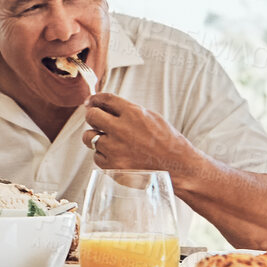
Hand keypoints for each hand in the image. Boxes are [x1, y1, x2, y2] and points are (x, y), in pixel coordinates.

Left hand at [80, 93, 200, 177]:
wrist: (177, 167)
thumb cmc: (167, 142)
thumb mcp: (151, 117)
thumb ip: (128, 111)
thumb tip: (106, 106)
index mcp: (133, 113)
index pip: (105, 99)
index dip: (95, 99)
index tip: (91, 102)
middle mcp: (122, 130)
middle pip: (91, 116)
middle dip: (93, 116)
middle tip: (97, 120)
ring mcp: (115, 149)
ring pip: (89, 137)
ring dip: (95, 137)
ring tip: (108, 140)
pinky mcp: (112, 167)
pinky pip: (96, 157)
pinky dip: (103, 156)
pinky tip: (116, 155)